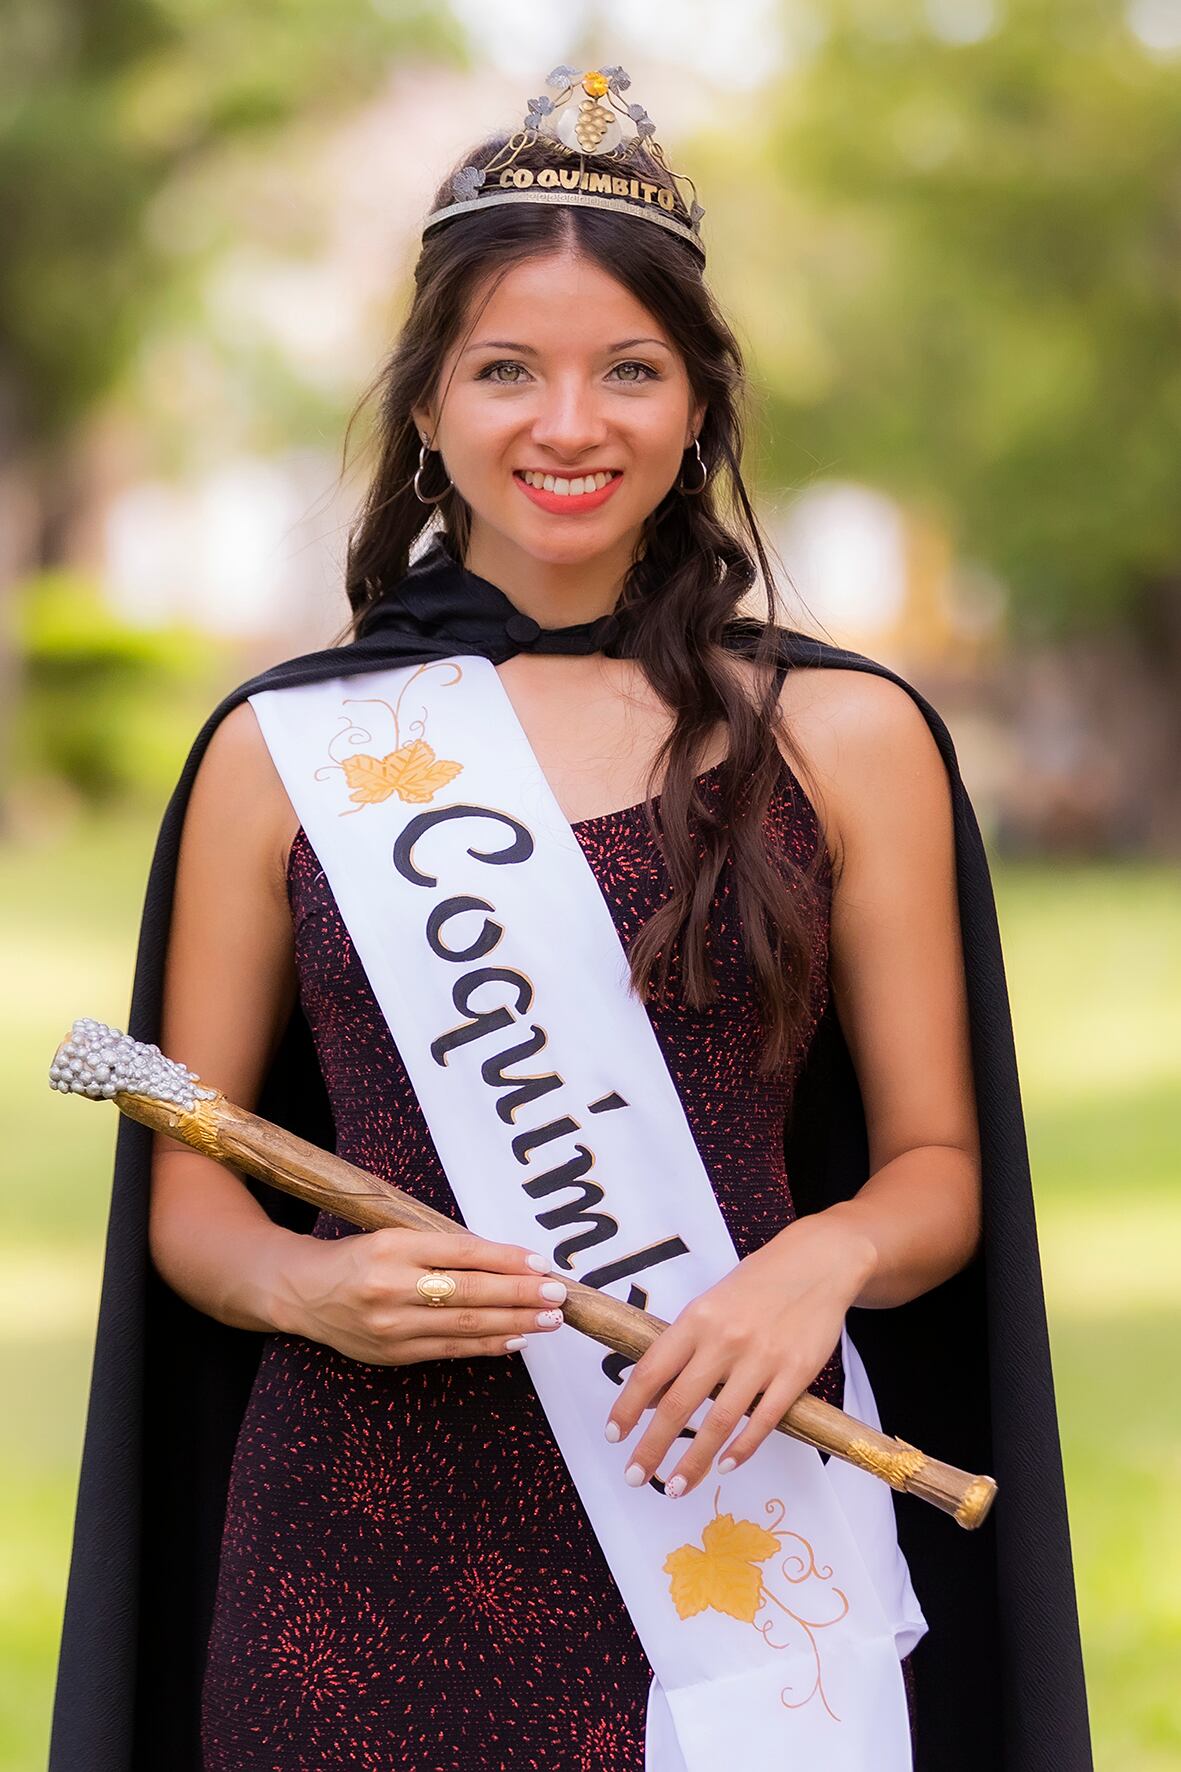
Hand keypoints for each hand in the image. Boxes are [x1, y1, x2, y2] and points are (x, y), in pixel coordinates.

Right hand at [273, 1226, 567, 1365]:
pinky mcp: (394, 1353)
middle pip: (469, 1291)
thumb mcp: (394, 1235)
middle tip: (557, 1295)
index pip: (462, 1252)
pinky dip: (488, 1345)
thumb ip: (442, 1247)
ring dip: (514, 1322)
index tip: (540, 1263)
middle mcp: (391, 1285)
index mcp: (393, 1246)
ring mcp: (392, 1325)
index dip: (506, 1259)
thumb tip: (504, 1260)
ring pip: (465, 1325)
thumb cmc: (358, 1256)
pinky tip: (516, 1339)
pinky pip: (451, 1350)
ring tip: (549, 1319)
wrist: (303, 1292)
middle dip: (520, 1294)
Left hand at [603, 1213, 875, 1497]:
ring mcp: (762, 1358)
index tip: (614, 1435)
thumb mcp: (712, 1304)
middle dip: (652, 1446)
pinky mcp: (795, 1373)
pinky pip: (763, 1421)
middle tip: (635, 1476)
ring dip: (694, 1461)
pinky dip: (741, 1449)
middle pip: (679, 1404)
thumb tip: (652, 1392)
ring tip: (676, 1486)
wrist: (817, 1263)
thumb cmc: (758, 1285)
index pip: (651, 1371)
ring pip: (719, 1421)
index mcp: (697, 1318)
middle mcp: (725, 1339)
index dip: (627, 1407)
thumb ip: (685, 1344)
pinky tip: (724, 1465)